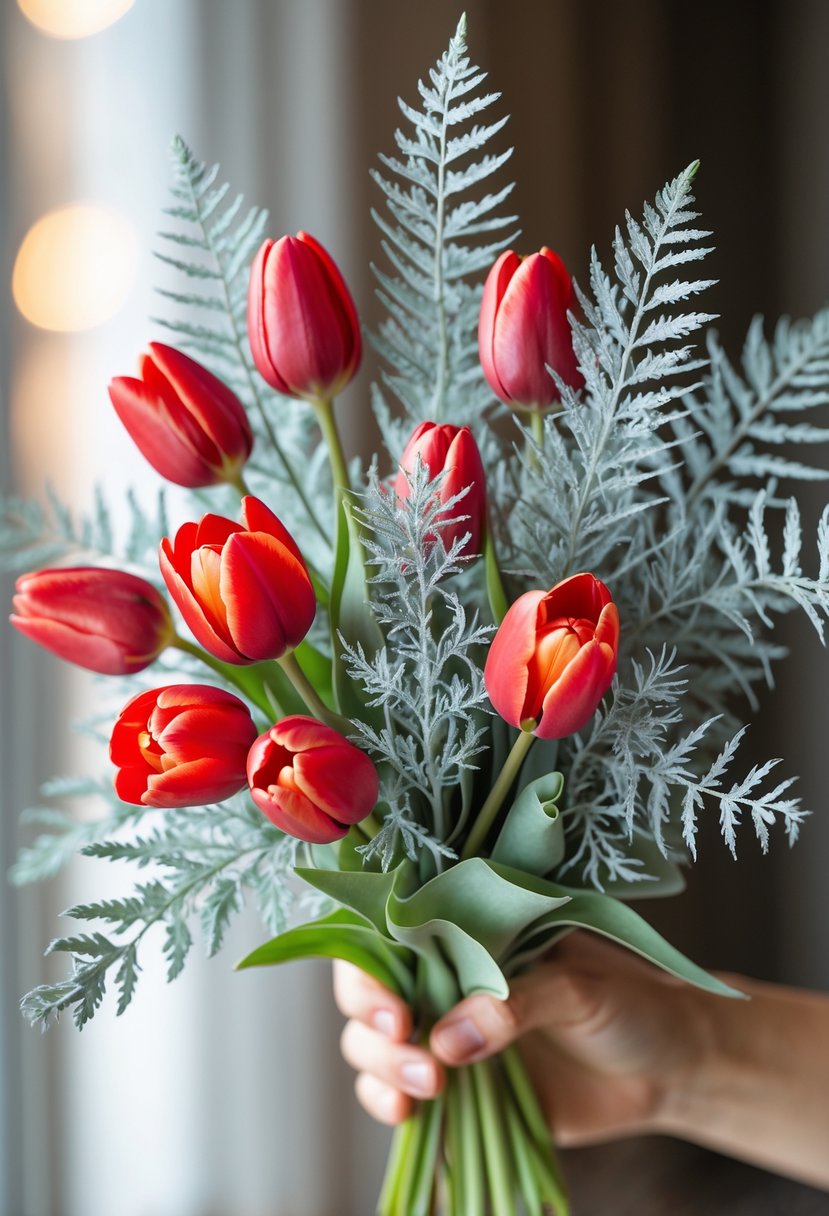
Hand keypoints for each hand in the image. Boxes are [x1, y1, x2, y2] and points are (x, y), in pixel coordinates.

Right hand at [334, 930, 711, 1142]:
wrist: (671, 1068)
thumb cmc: (630, 1003)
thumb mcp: (578, 987)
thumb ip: (514, 1004)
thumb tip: (447, 1040)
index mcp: (467, 938)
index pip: (391, 942)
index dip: (372, 974)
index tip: (393, 1012)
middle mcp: (446, 984)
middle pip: (370, 1003)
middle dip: (375, 1033)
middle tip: (414, 1055)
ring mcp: (450, 1040)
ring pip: (376, 1053)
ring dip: (383, 1074)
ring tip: (427, 1093)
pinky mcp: (465, 1093)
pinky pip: (409, 1102)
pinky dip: (394, 1112)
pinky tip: (408, 1123)